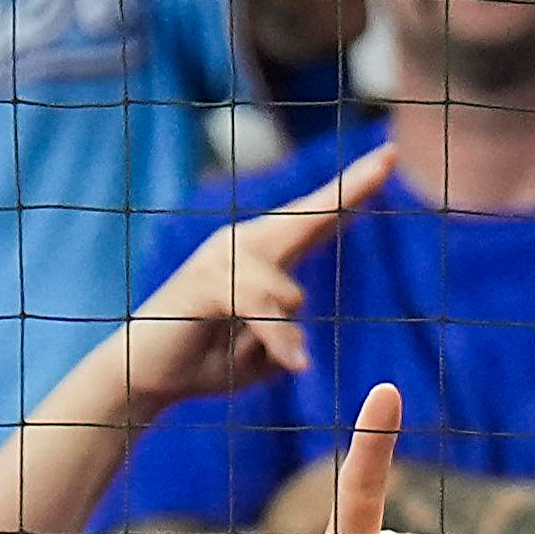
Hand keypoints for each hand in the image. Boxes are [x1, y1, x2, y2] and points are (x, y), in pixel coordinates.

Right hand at [117, 151, 376, 413]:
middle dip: (350, 191)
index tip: (390, 157)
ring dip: (281, 335)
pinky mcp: (204, 283)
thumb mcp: (262, 354)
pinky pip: (260, 307)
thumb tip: (295, 319)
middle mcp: (242, 245)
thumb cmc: (203, 361)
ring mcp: (220, 259)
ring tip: (258, 359)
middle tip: (391, 157)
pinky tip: (294, 363)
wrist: (143, 376)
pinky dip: (277, 339)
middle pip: (306, 218)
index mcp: (261, 255)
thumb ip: (286, 334)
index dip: (351, 190)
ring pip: (286, 290)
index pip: (314, 220)